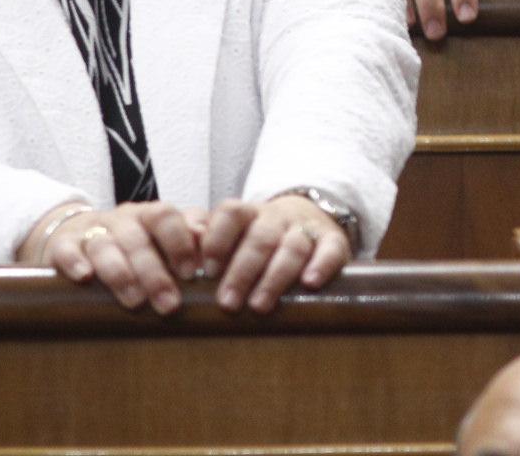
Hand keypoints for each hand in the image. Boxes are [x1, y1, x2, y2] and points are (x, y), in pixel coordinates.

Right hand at [21, 200, 206, 314]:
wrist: (77, 234)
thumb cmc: (135, 243)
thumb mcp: (164, 238)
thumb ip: (190, 238)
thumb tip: (210, 241)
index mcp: (150, 216)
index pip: (166, 216)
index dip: (179, 242)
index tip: (191, 273)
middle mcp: (122, 220)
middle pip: (137, 237)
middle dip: (154, 272)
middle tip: (169, 306)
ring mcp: (91, 232)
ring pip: (105, 245)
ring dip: (121, 273)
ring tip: (134, 302)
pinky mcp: (62, 246)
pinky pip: (66, 250)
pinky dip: (75, 262)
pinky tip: (85, 278)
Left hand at [200, 194, 350, 313]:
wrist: (309, 219)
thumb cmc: (261, 241)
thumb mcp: (236, 238)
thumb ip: (210, 248)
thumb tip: (185, 267)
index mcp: (249, 215)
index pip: (231, 214)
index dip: (218, 240)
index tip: (207, 271)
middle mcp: (277, 218)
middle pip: (260, 237)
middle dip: (242, 272)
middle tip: (228, 303)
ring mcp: (306, 229)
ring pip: (292, 246)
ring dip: (274, 277)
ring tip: (260, 306)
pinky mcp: (334, 241)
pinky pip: (330, 249)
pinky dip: (321, 265)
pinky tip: (310, 283)